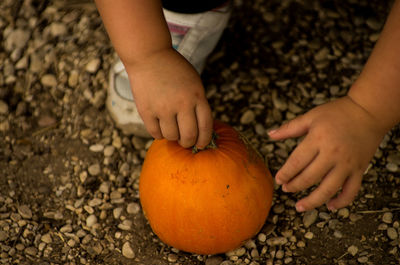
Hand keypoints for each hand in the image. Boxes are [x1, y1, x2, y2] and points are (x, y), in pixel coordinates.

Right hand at [125, 48, 212, 148]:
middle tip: (185, 141)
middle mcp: (182, 103)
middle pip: (189, 136)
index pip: (206, 126)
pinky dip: (159, 134)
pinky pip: (156, 133)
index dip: (204, 140)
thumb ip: (198, 104)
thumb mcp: (194, 83)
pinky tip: (161, 126)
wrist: (149, 56)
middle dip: (188, 142)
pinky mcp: (146, 111)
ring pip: (171, 136)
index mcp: (197, 96)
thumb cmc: (175, 70)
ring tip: (172, 130)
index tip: (201, 144)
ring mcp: (163, 108)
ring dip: (173, 137)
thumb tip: (200, 132)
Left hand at [268, 96, 385, 211]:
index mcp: (318, 139)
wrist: (368, 112)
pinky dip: (341, 202)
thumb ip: (289, 128)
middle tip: (286, 190)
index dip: (285, 173)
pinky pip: (351, 191)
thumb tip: (269, 134)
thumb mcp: (311, 116)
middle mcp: (333, 154)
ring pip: (328, 189)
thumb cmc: (337, 112)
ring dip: (312, 201)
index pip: (297, 162)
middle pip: (309, 178)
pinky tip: (329, 206)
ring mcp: (347, 164)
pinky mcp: (360, 170)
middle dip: (294, 186)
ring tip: (299, 206)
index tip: (278, 180)